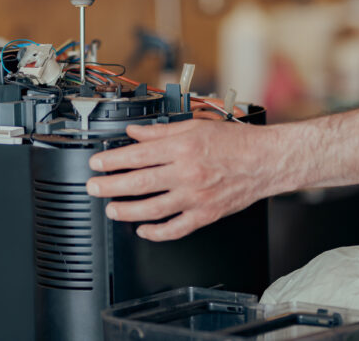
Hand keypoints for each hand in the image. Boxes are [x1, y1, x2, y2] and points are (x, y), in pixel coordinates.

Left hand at [85, 119, 281, 240]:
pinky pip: (175, 229)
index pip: (138, 155)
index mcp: (183, 148)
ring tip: (111, 209)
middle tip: (93, 187)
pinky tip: (143, 230)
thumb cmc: (235, 142)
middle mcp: (187, 173)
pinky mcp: (205, 214)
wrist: (265, 161)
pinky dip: (156, 232)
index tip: (97, 163)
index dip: (113, 160)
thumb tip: (135, 133)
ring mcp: (195, 197)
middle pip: (139, 183)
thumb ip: (162, 132)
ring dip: (127, 211)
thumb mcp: (195, 126)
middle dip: (110, 186)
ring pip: (153, 209)